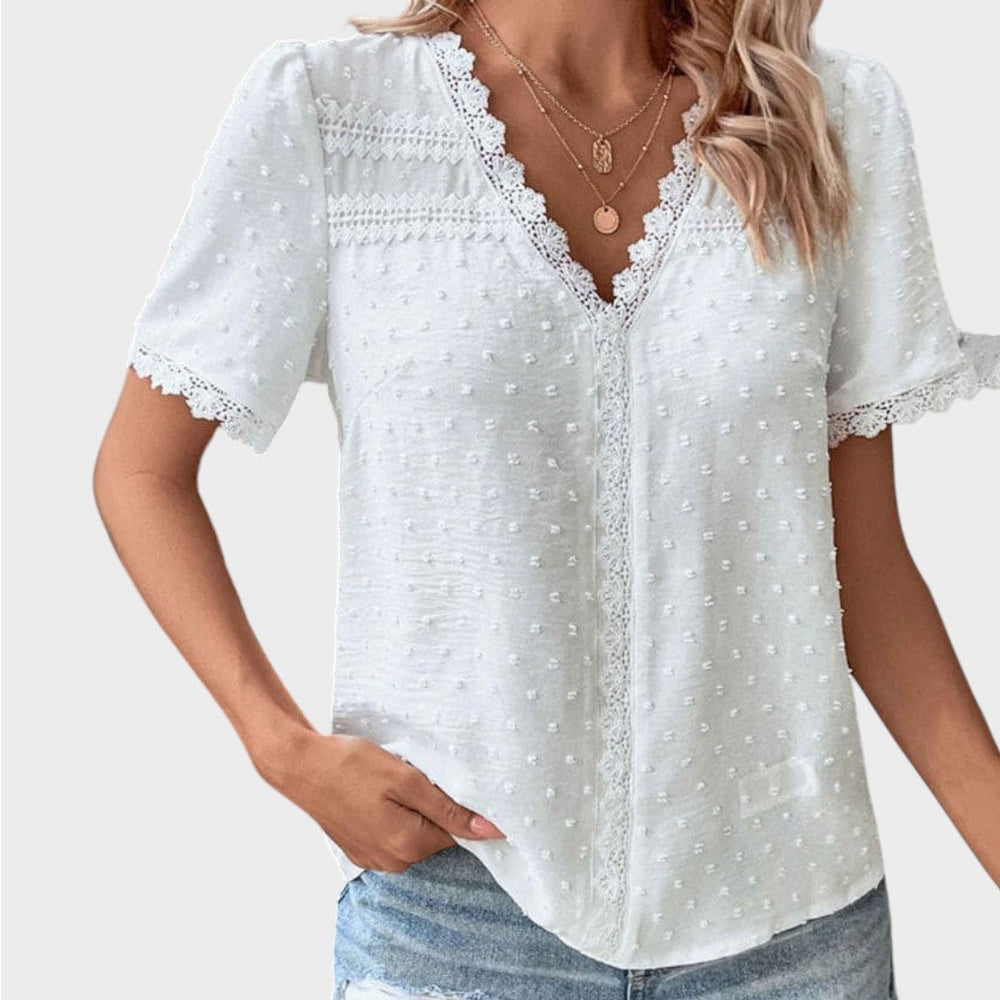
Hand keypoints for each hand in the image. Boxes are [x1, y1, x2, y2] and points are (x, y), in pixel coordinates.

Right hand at [257, 730, 506, 871]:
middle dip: (435, 807)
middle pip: (436, 835)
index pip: (458, 834)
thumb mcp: (406, 780)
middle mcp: (394, 861)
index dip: (460, 806)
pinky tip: (379, 794)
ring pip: (414, 835)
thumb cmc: (352, 765)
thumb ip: (448, 808)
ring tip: (393, 783)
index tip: (450, 781)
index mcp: (409, 845)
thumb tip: (491, 831)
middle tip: (417, 775)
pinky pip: (392, 836)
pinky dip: (394, 816)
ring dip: (413, 811)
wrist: (299, 766)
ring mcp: (374, 858)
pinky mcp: (360, 850)